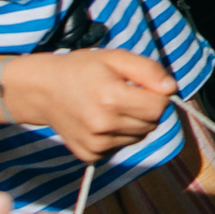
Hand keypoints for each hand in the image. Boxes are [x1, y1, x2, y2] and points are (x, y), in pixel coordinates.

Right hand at [2, 50, 175, 160]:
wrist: (42, 91)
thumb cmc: (81, 70)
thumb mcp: (115, 58)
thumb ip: (148, 70)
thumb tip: (171, 88)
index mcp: (111, 99)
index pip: (159, 107)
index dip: (158, 94)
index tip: (143, 85)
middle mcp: (104, 126)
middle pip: (152, 123)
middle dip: (147, 108)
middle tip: (126, 93)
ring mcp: (96, 145)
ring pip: (139, 137)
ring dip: (135, 122)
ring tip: (112, 106)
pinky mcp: (90, 156)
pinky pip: (121, 146)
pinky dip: (119, 135)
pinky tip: (102, 120)